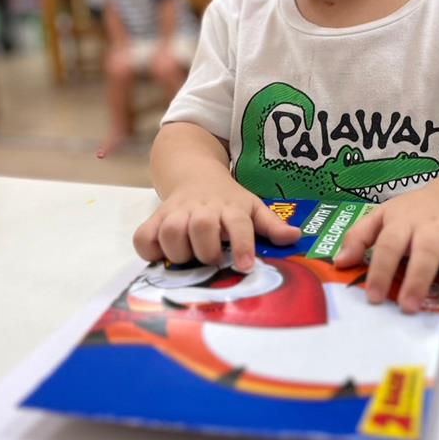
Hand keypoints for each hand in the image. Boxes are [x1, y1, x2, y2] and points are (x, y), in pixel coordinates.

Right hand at [132, 185, 299, 269]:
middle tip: (212, 259)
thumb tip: (295, 237)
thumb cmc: (228, 199)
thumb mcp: (253, 207)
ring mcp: (176, 212)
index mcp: (230, 207)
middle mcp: (202, 209)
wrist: (194, 172)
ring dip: (179, 251)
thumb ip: (272, 224)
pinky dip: (149, 249)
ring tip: (188, 258)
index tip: (245, 266)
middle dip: (207, 250)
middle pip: (202, 226)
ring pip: (171, 232)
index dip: (242, 245)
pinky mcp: (155, 218)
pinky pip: (143, 237)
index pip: (239, 224)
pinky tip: (162, 254)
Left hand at [334, 191, 438, 322]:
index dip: (381, 269)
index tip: (374, 297)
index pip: (389, 244)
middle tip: (410, 307)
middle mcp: (432, 227)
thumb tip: (340, 262)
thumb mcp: (380, 217)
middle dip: (419, 279)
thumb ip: (359, 237)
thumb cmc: (409, 215)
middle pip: (427, 250)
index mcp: (403, 221)